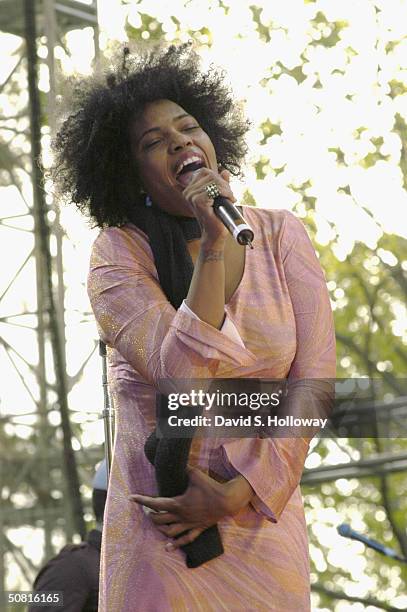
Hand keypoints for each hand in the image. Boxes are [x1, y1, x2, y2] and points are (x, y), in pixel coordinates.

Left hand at [129, 468, 253, 550]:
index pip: (155, 503)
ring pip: (170, 531)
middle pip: (159, 519)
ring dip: (160, 528)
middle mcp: (181, 516)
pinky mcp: (198, 528)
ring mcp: (189, 524)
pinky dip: (176, 544)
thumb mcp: (195, 474)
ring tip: (156, 524)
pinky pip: (185, 539)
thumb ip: (184, 468)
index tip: (131, 498)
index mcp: (178, 503)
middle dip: (151, 515)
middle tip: (147, 510)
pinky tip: (168, 547)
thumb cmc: (211, 487)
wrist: (227, 500)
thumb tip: (177, 461)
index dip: (142, 500)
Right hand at [182, 169, 235, 243]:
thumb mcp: (219, 196)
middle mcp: (188, 192)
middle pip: (210, 175)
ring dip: (226, 189)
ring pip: (214, 182)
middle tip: (230, 195)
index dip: (217, 177)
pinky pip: (215, 189)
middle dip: (223, 184)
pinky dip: (225, 193)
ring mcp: (192, 196)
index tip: (224, 189)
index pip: (204, 172)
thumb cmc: (216, 216)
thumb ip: (221, 183)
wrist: (215, 233)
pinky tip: (230, 199)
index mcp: (190, 189)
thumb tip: (224, 172)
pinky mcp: (198, 202)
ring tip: (229, 198)